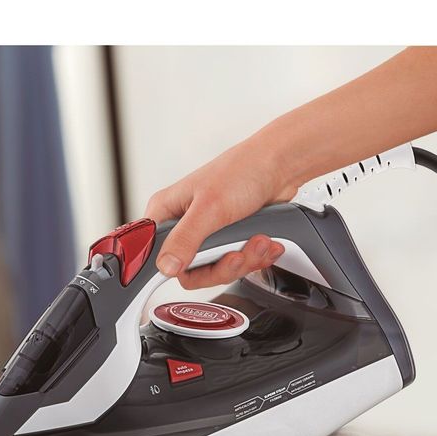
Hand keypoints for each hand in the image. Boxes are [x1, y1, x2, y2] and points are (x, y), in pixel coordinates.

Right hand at [144, 137, 296, 288]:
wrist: (280, 166)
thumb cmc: (242, 170)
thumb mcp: (209, 208)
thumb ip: (185, 239)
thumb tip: (166, 267)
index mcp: (167, 212)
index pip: (156, 255)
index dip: (176, 268)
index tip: (198, 269)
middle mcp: (183, 225)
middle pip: (190, 270)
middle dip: (222, 266)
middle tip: (238, 254)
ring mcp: (207, 235)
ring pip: (216, 270)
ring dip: (244, 261)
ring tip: (259, 242)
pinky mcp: (228, 240)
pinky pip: (235, 264)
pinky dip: (254, 258)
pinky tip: (264, 243)